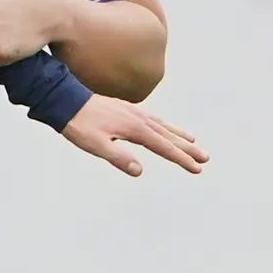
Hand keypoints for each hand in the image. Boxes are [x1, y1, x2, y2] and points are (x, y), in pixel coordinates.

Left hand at [60, 97, 207, 178]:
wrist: (66, 101)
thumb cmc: (80, 125)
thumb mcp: (97, 145)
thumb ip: (118, 157)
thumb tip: (138, 170)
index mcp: (135, 129)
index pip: (164, 147)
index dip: (181, 159)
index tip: (196, 168)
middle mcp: (139, 119)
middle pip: (168, 136)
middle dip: (187, 149)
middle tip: (205, 158)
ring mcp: (134, 112)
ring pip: (162, 126)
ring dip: (179, 135)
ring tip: (194, 142)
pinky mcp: (127, 109)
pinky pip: (153, 119)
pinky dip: (164, 125)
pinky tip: (165, 128)